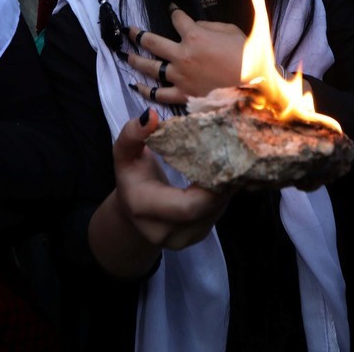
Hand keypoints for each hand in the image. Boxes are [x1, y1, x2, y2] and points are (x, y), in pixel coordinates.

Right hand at [110, 110, 229, 250]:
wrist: (133, 211)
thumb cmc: (131, 176)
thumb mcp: (124, 153)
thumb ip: (133, 134)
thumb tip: (151, 116)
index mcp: (144, 208)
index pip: (186, 206)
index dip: (209, 184)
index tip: (217, 154)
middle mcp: (165, 231)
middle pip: (206, 210)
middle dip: (222, 182)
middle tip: (230, 153)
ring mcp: (185, 238)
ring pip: (216, 211)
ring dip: (226, 187)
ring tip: (230, 161)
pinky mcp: (199, 234)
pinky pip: (217, 213)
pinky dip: (223, 194)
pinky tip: (223, 175)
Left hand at [126, 12, 245, 105]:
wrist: (255, 84)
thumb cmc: (246, 54)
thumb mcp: (229, 30)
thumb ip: (207, 26)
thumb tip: (194, 27)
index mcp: (194, 36)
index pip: (177, 19)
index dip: (174, 12)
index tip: (172, 10)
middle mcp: (182, 55)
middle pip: (151, 42)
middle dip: (137, 34)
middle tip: (128, 30)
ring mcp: (180, 77)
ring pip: (150, 67)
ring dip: (136, 59)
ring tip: (126, 55)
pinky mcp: (183, 95)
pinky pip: (159, 94)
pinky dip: (146, 90)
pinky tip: (136, 85)